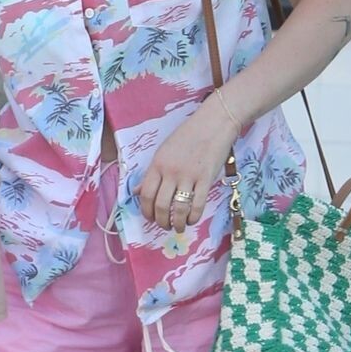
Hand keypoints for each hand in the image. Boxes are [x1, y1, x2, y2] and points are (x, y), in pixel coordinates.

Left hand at [137, 95, 238, 231]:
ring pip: (178, 209)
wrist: (213, 124)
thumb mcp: (163, 152)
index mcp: (157, 164)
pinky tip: (191, 220)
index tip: (150, 217)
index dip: (146, 211)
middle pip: (161, 206)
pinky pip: (197, 205)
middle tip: (164, 225)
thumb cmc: (187, 137)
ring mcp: (189, 176)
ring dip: (176, 223)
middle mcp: (171, 172)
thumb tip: (137, 192)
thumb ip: (151, 173)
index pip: (146, 194)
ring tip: (177, 227)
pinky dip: (193, 218)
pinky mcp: (206, 180)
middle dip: (161, 221)